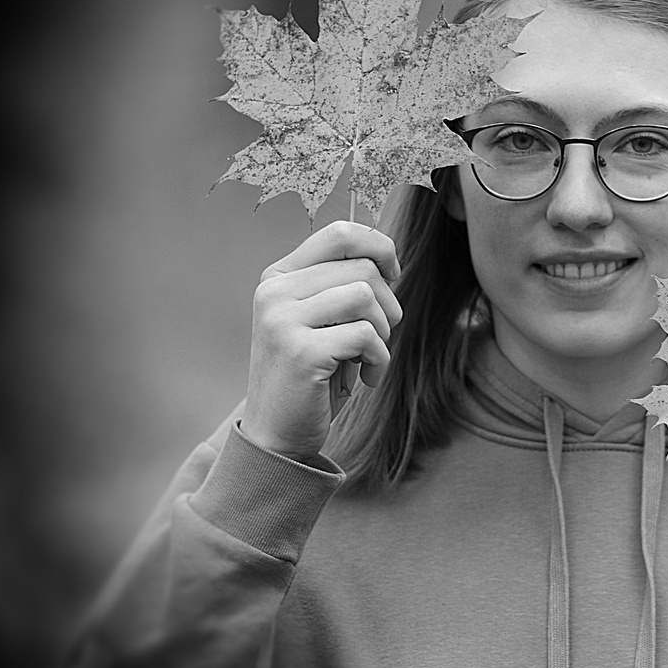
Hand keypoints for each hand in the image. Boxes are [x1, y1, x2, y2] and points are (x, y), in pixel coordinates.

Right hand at [241, 221, 401, 458]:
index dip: (380, 248)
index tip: (392, 276)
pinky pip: (366, 336)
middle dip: (387, 305)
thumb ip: (342, 285)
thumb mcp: (323, 320)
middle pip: (363, 268)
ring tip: (367, 358)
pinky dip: (379, 360)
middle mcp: (274, 291)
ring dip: (383, 332)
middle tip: (377, 338)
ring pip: (366, 297)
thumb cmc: (313, 375)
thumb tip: (388, 257)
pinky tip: (364, 379)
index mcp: (279, 276)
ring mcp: (282, 320)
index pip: (340, 233)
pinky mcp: (300, 351)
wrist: (278, 435)